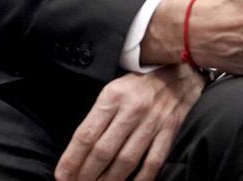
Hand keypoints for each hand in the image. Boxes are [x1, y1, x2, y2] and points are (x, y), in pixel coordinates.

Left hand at [55, 64, 203, 180]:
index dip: (72, 159)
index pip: (86, 134)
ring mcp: (152, 121)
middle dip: (86, 174)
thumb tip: (79, 148)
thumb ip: (98, 116)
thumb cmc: (141, 84)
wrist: (181, 72)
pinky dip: (140, 180)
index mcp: (113, 96)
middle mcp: (132, 109)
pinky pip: (153, 162)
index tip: (62, 176)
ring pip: (126, 160)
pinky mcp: (169, 131)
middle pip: (103, 151)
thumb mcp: (115, 89)